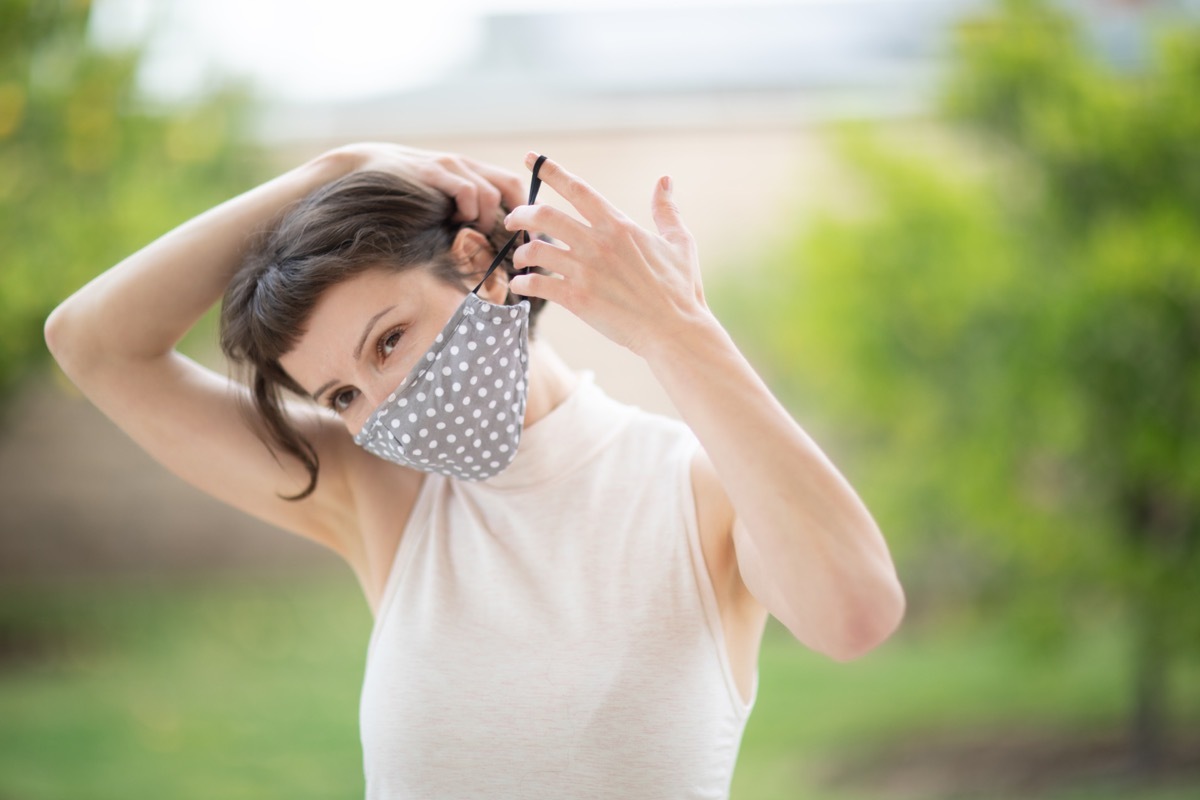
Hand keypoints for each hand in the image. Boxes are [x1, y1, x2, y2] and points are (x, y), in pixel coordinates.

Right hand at [331, 143, 524, 226]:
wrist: (365, 164)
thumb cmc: (404, 191)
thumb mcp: (438, 198)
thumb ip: (460, 212)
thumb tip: (484, 247)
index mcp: (471, 171)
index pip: (513, 184)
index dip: (526, 209)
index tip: (529, 236)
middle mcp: (465, 165)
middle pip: (509, 186)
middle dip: (518, 217)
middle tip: (512, 243)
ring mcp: (449, 166)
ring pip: (488, 193)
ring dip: (485, 219)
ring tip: (472, 231)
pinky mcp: (433, 173)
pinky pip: (465, 191)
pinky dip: (467, 210)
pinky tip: (453, 220)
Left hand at [503, 153, 715, 356]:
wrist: (674, 331)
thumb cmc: (680, 290)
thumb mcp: (679, 243)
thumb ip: (666, 210)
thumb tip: (664, 180)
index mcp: (618, 225)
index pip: (577, 189)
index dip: (550, 170)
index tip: (529, 158)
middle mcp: (597, 243)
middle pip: (544, 215)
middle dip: (520, 214)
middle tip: (512, 220)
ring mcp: (585, 271)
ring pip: (536, 250)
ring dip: (521, 252)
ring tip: (520, 259)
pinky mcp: (577, 299)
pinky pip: (537, 285)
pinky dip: (523, 283)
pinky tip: (521, 286)